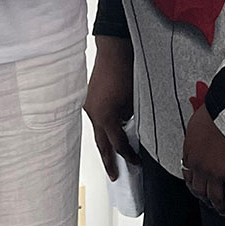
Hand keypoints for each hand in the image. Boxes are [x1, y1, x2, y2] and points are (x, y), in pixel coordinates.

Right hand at [85, 36, 137, 179]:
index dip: (129, 156)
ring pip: (98, 130)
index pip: (118, 144)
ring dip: (106, 140)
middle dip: (109, 160)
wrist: (114, 50)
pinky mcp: (88, 98)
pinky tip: (110, 127)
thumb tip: (130, 129)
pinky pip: (96, 117)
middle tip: (114, 175)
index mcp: (106, 117)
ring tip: (113, 154)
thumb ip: (130, 120)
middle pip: (102, 143)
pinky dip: (103, 124)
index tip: (136, 163)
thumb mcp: (134, 102)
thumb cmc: (126, 71)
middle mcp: (93, 113)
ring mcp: (88, 105)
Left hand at [181, 104, 224, 214]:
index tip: (197, 189)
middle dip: (205, 199)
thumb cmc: (214, 115)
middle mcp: (200, 167)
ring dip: (220, 206)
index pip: (188, 175)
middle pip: (200, 190)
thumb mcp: (195, 127)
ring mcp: (216, 174)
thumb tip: (198, 141)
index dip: (193, 185)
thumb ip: (195, 139)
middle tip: (209, 203)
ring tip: (224, 210)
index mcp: (190, 154)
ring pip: (216, 197)